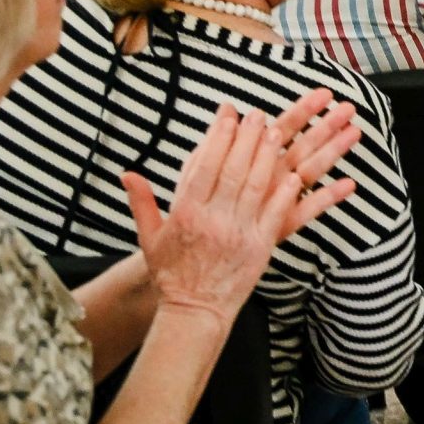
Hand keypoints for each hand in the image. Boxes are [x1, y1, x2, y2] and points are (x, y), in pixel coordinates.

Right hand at [126, 99, 358, 327]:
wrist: (194, 309)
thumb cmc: (172, 271)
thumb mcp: (149, 237)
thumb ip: (141, 202)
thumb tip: (127, 173)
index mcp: (185, 214)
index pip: (204, 168)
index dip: (218, 138)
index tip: (229, 115)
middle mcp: (212, 220)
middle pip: (234, 171)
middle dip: (247, 139)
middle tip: (258, 114)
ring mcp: (239, 233)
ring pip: (257, 187)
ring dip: (269, 157)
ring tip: (277, 132)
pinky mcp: (261, 247)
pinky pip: (278, 214)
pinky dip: (287, 192)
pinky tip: (296, 173)